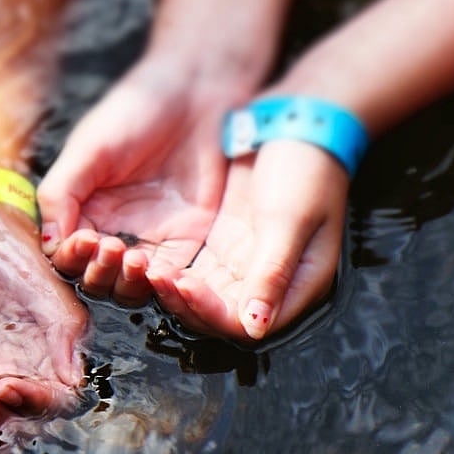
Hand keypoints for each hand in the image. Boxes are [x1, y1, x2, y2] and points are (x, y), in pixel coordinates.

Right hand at [37, 57, 248, 303]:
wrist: (196, 90)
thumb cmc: (134, 110)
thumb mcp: (89, 148)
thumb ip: (62, 194)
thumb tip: (48, 244)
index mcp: (81, 210)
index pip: (65, 253)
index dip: (70, 256)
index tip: (84, 239)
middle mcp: (111, 230)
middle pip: (94, 276)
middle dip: (97, 270)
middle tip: (110, 246)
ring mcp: (149, 239)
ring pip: (129, 286)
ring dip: (126, 281)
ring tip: (135, 258)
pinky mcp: (186, 242)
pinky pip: (169, 278)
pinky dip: (161, 283)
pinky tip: (161, 269)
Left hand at [148, 140, 348, 339]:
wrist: (300, 126)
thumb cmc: (307, 170)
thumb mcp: (289, 219)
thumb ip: (273, 272)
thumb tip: (256, 326)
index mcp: (296, 287)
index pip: (246, 323)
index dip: (210, 311)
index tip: (182, 285)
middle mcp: (268, 285)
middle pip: (218, 315)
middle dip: (184, 302)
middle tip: (153, 276)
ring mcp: (244, 266)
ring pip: (202, 296)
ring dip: (174, 290)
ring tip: (145, 268)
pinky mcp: (224, 247)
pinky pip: (195, 272)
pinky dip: (174, 271)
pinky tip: (149, 258)